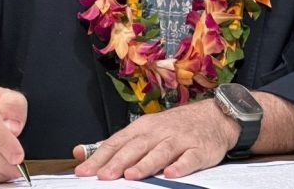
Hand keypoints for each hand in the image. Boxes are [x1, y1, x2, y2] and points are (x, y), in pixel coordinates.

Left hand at [73, 98, 238, 179]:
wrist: (214, 117)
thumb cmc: (174, 127)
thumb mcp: (143, 131)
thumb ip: (113, 145)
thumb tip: (79, 152)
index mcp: (143, 128)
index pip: (117, 142)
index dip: (100, 157)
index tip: (84, 171)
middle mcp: (159, 132)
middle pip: (136, 147)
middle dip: (119, 161)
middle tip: (104, 176)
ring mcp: (180, 140)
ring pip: (160, 152)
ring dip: (145, 164)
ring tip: (131, 176)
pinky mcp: (199, 150)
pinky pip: (189, 159)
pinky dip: (180, 166)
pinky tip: (170, 174)